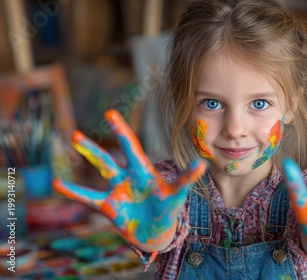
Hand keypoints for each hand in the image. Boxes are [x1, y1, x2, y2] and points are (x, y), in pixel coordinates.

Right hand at [53, 110, 205, 255]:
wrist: (156, 231)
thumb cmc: (167, 208)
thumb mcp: (177, 193)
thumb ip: (185, 179)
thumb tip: (202, 164)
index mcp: (142, 170)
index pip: (131, 147)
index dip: (121, 131)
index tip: (109, 113)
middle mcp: (127, 177)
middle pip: (108, 158)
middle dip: (94, 147)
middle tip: (76, 131)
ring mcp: (116, 191)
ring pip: (99, 171)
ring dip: (88, 155)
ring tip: (73, 138)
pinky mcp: (109, 207)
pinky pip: (88, 198)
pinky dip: (74, 192)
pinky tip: (57, 184)